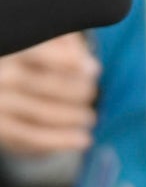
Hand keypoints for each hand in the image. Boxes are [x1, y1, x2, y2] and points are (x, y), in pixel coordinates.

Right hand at [0, 34, 97, 158]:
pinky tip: (82, 140)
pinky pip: (32, 138)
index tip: (94, 71)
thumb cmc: (40, 62)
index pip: (39, 53)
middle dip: (78, 92)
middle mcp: (1, 76)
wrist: (8, 88)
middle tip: (92, 94)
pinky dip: (61, 141)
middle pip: (47, 85)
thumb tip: (88, 68)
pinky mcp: (0, 129)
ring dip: (73, 118)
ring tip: (89, 118)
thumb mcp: (53, 44)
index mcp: (15, 51)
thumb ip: (68, 46)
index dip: (67, 61)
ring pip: (42, 114)